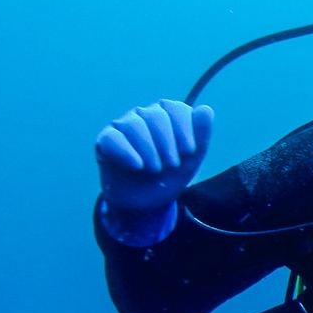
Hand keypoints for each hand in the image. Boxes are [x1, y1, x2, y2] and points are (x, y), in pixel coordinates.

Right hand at [95, 99, 214, 245]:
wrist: (146, 203)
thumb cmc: (169, 176)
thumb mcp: (191, 160)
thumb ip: (201, 135)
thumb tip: (206, 109)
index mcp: (167, 116)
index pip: (176, 109)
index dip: (184, 129)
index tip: (189, 152)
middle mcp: (144, 115)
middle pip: (156, 116)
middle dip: (167, 143)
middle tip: (172, 166)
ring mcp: (123, 126)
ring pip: (134, 125)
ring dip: (149, 149)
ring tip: (155, 169)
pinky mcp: (106, 141)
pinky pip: (113, 138)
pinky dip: (127, 152)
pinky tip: (137, 166)